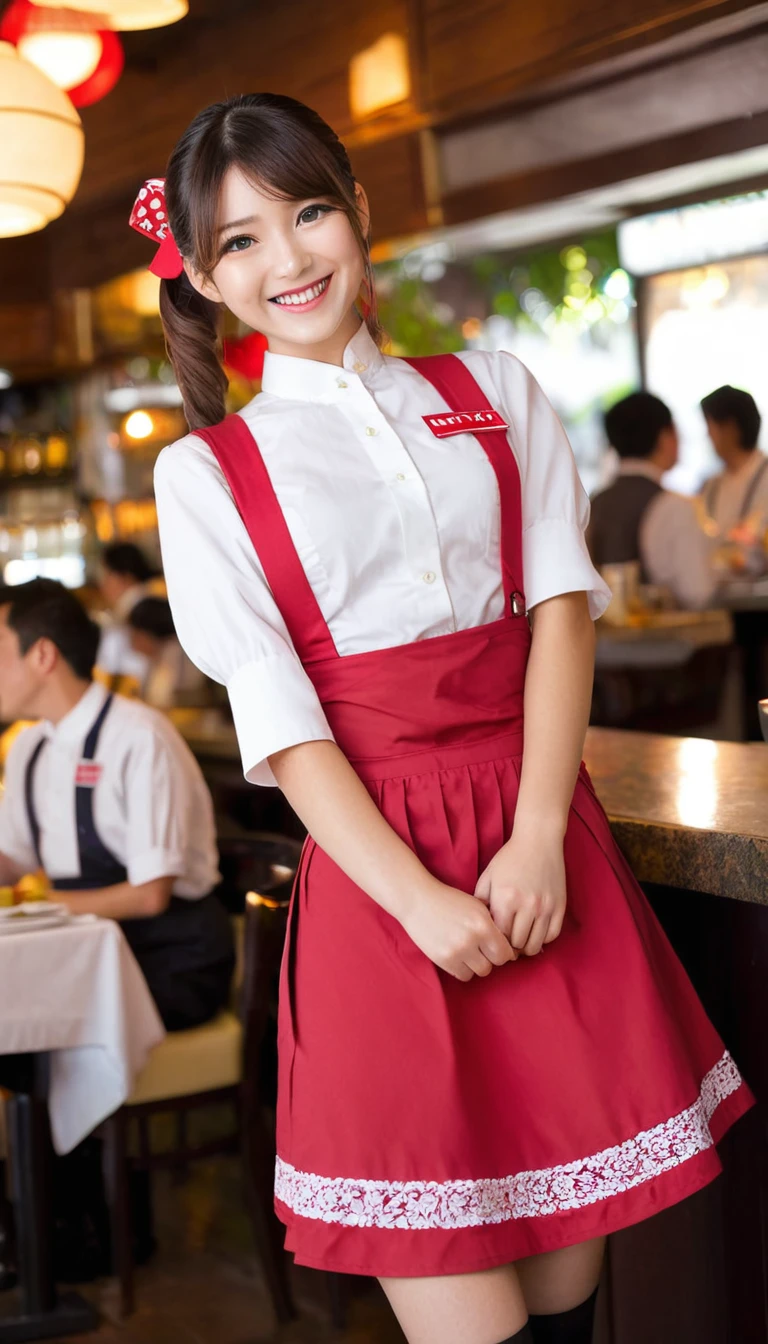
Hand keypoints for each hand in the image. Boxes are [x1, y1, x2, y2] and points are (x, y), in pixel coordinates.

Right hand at [400, 879, 516, 981]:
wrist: (418, 900)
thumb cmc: (449, 900)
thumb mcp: (476, 905)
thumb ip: (494, 924)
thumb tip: (511, 947)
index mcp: (483, 923)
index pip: (506, 952)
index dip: (505, 951)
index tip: (499, 948)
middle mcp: (472, 938)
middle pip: (495, 964)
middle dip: (492, 958)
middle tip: (483, 949)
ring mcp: (457, 950)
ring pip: (481, 971)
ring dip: (477, 964)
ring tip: (469, 952)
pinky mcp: (443, 960)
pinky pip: (463, 975)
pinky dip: (463, 968)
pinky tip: (458, 955)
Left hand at [474, 826, 565, 956]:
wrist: (538, 840)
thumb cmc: (510, 858)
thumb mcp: (488, 876)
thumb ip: (480, 902)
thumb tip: (479, 926)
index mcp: (506, 899)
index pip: (499, 937)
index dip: (494, 943)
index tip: (492, 943)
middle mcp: (527, 905)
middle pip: (517, 944)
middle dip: (509, 948)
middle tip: (505, 945)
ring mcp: (546, 907)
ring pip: (535, 944)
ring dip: (526, 947)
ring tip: (519, 942)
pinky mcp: (560, 906)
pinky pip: (552, 935)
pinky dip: (543, 939)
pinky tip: (534, 933)